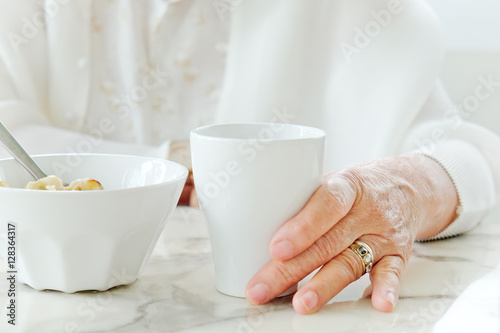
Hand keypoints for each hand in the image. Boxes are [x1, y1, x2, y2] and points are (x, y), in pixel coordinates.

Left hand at [245, 154, 457, 313]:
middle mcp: (367, 210)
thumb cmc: (359, 187)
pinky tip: (376, 304)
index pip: (325, 203)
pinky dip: (383, 289)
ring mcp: (383, 234)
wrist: (409, 186)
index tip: (276, 248)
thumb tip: (256, 227)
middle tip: (262, 288)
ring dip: (324, 286)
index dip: (302, 227)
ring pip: (350, 262)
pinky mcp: (398, 255)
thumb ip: (306, 202)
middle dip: (290, 269)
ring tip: (302, 303)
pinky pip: (391, 273)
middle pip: (327, 242)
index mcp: (347, 186)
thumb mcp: (335, 179)